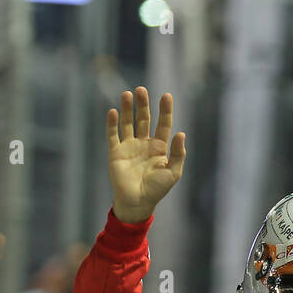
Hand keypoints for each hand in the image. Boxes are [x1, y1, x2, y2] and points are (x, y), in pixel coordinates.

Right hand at [107, 86, 186, 222]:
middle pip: (144, 119)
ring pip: (128, 123)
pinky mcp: (115, 152)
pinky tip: (112, 111)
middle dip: (143, 104)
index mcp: (160, 147)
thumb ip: (178, 154)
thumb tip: (181, 133)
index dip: (165, 110)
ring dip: (127, 109)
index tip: (167, 96)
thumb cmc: (157, 190)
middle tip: (141, 89)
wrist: (137, 202)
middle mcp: (144, 143)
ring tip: (127, 94)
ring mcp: (129, 147)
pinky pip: (113, 135)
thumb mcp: (173, 173)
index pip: (163, 124)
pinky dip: (112, 123)